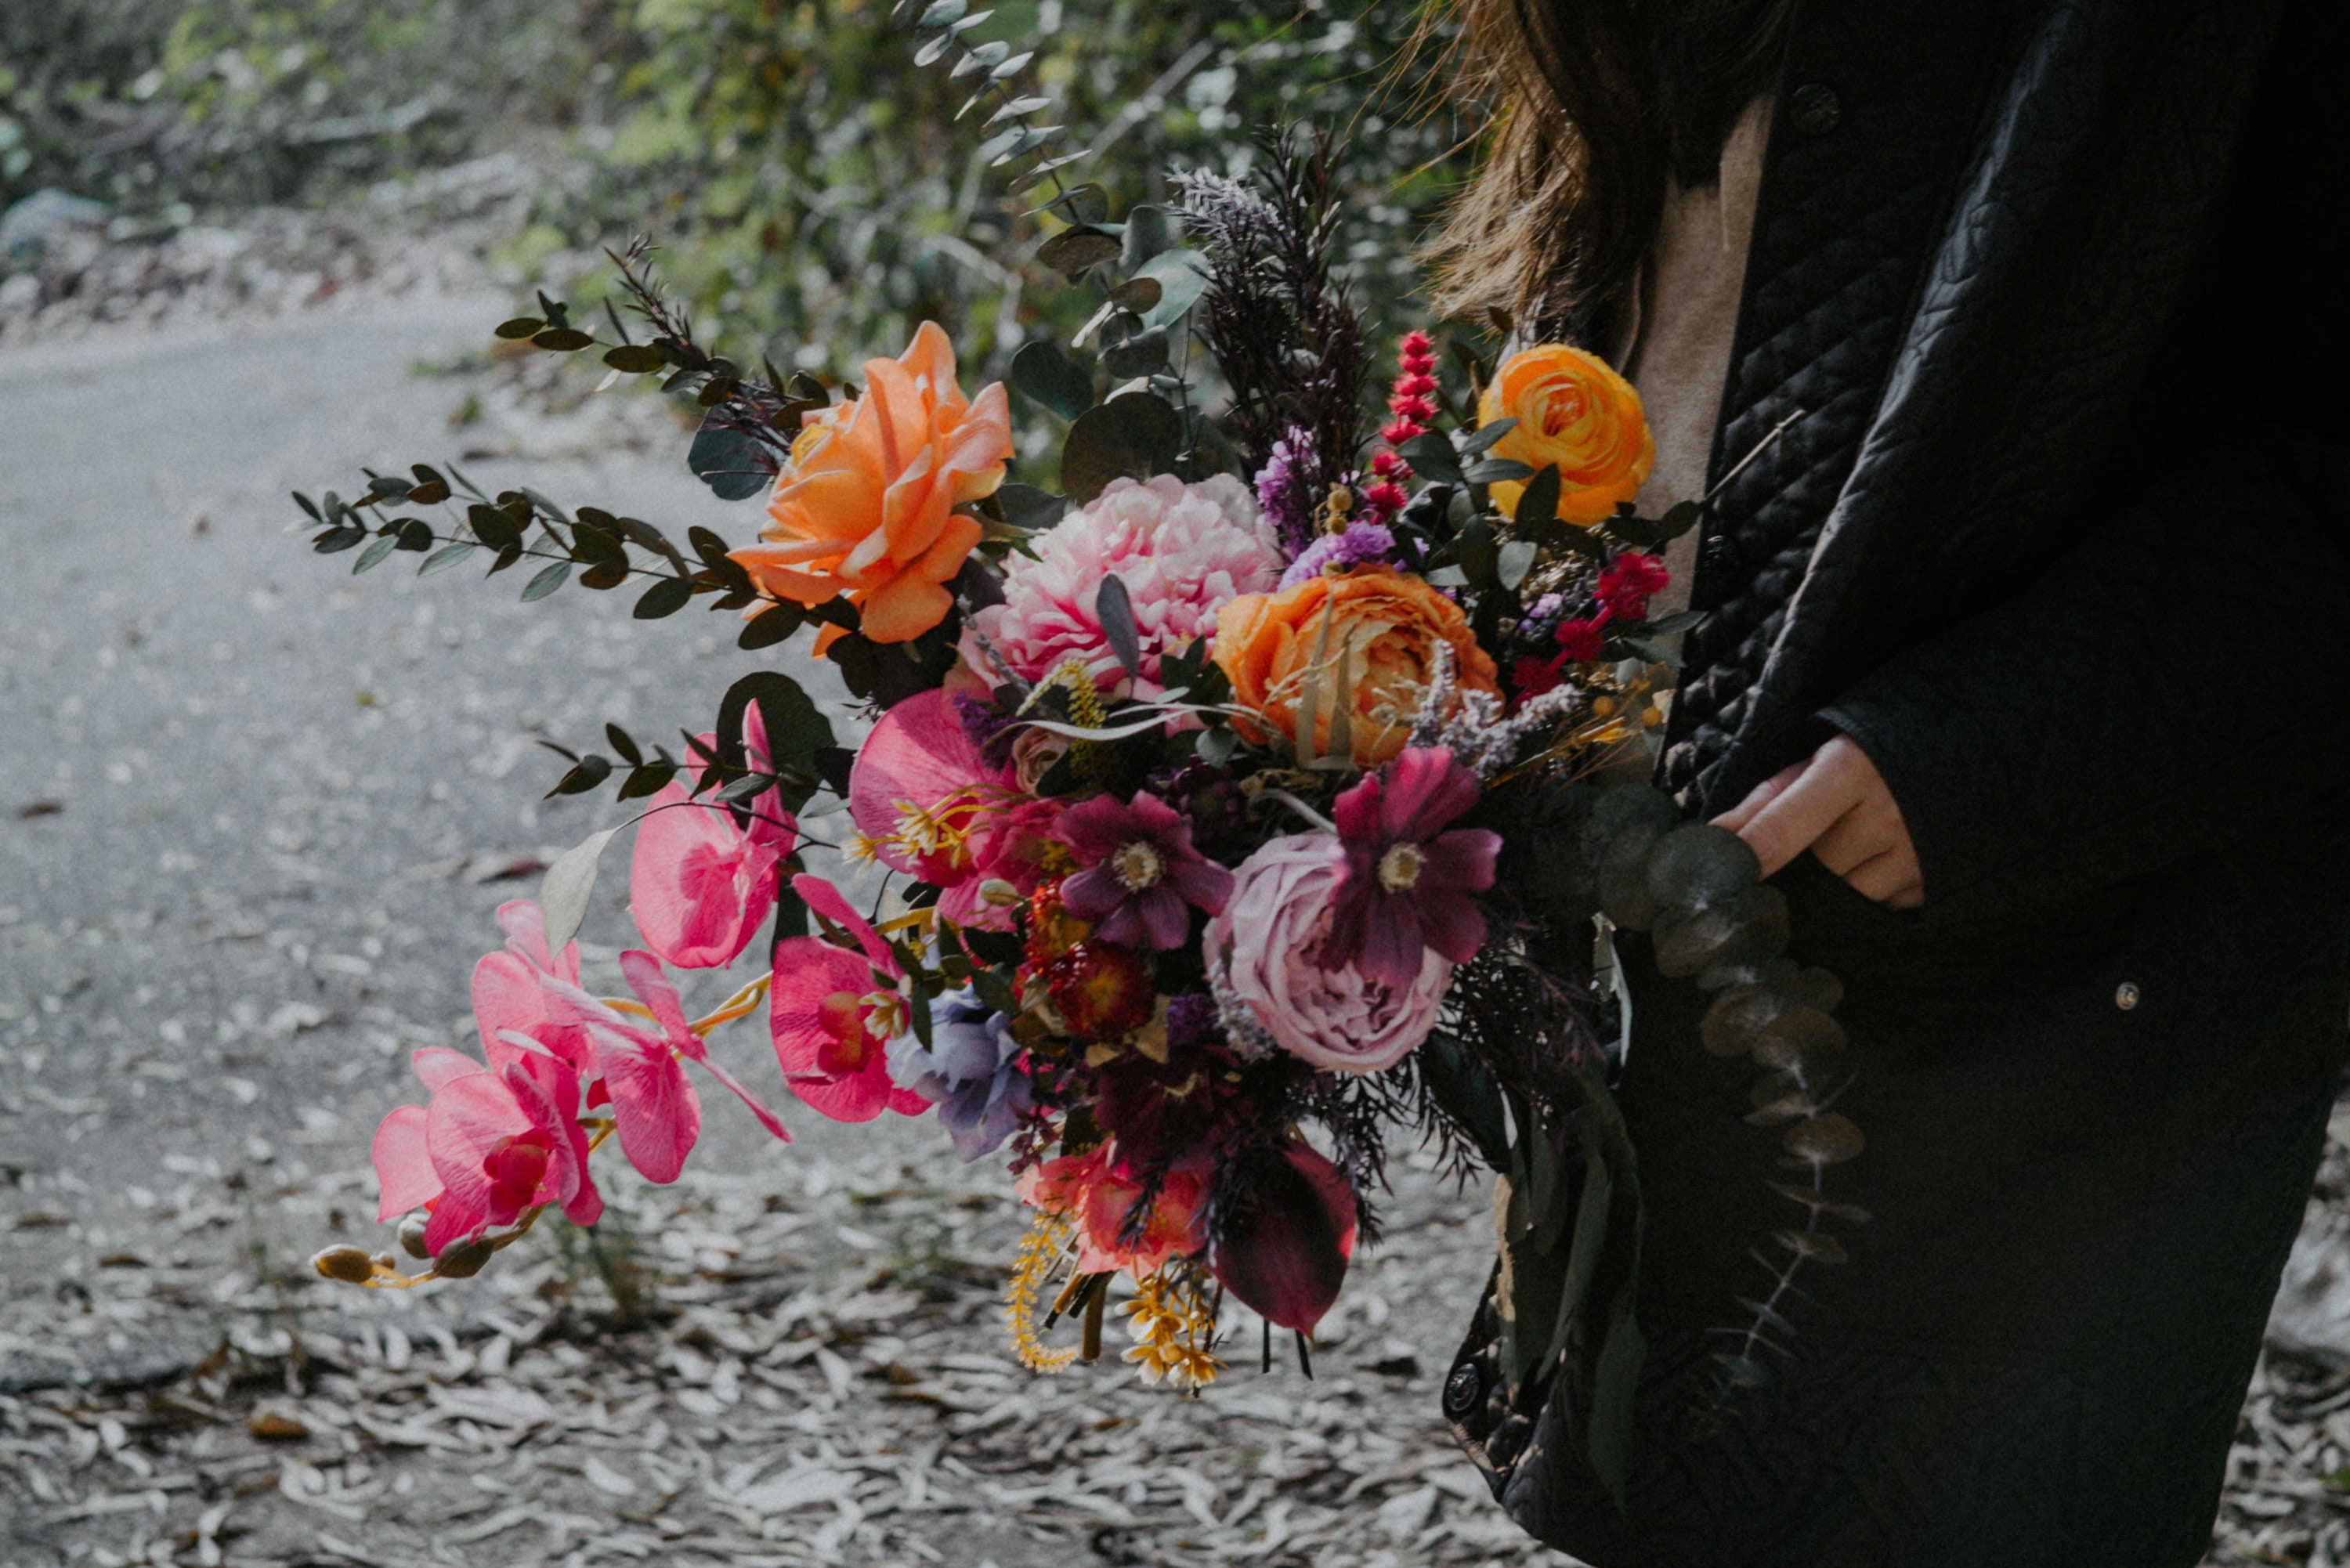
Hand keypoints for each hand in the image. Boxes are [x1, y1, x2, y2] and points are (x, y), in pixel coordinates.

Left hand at [1711, 736, 1923, 908]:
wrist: (1964, 752)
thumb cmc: (1871, 758)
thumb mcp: (1817, 763)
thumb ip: (1763, 803)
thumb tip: (1710, 839)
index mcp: (1849, 769)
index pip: (1786, 822)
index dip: (1749, 853)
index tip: (1716, 878)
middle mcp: (1888, 813)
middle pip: (1815, 871)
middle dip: (1799, 869)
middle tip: (1801, 853)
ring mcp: (1918, 853)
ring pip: (1847, 900)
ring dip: (1833, 889)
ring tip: (1843, 855)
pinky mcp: (1937, 884)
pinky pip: (1881, 911)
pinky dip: (1867, 898)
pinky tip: (1875, 867)